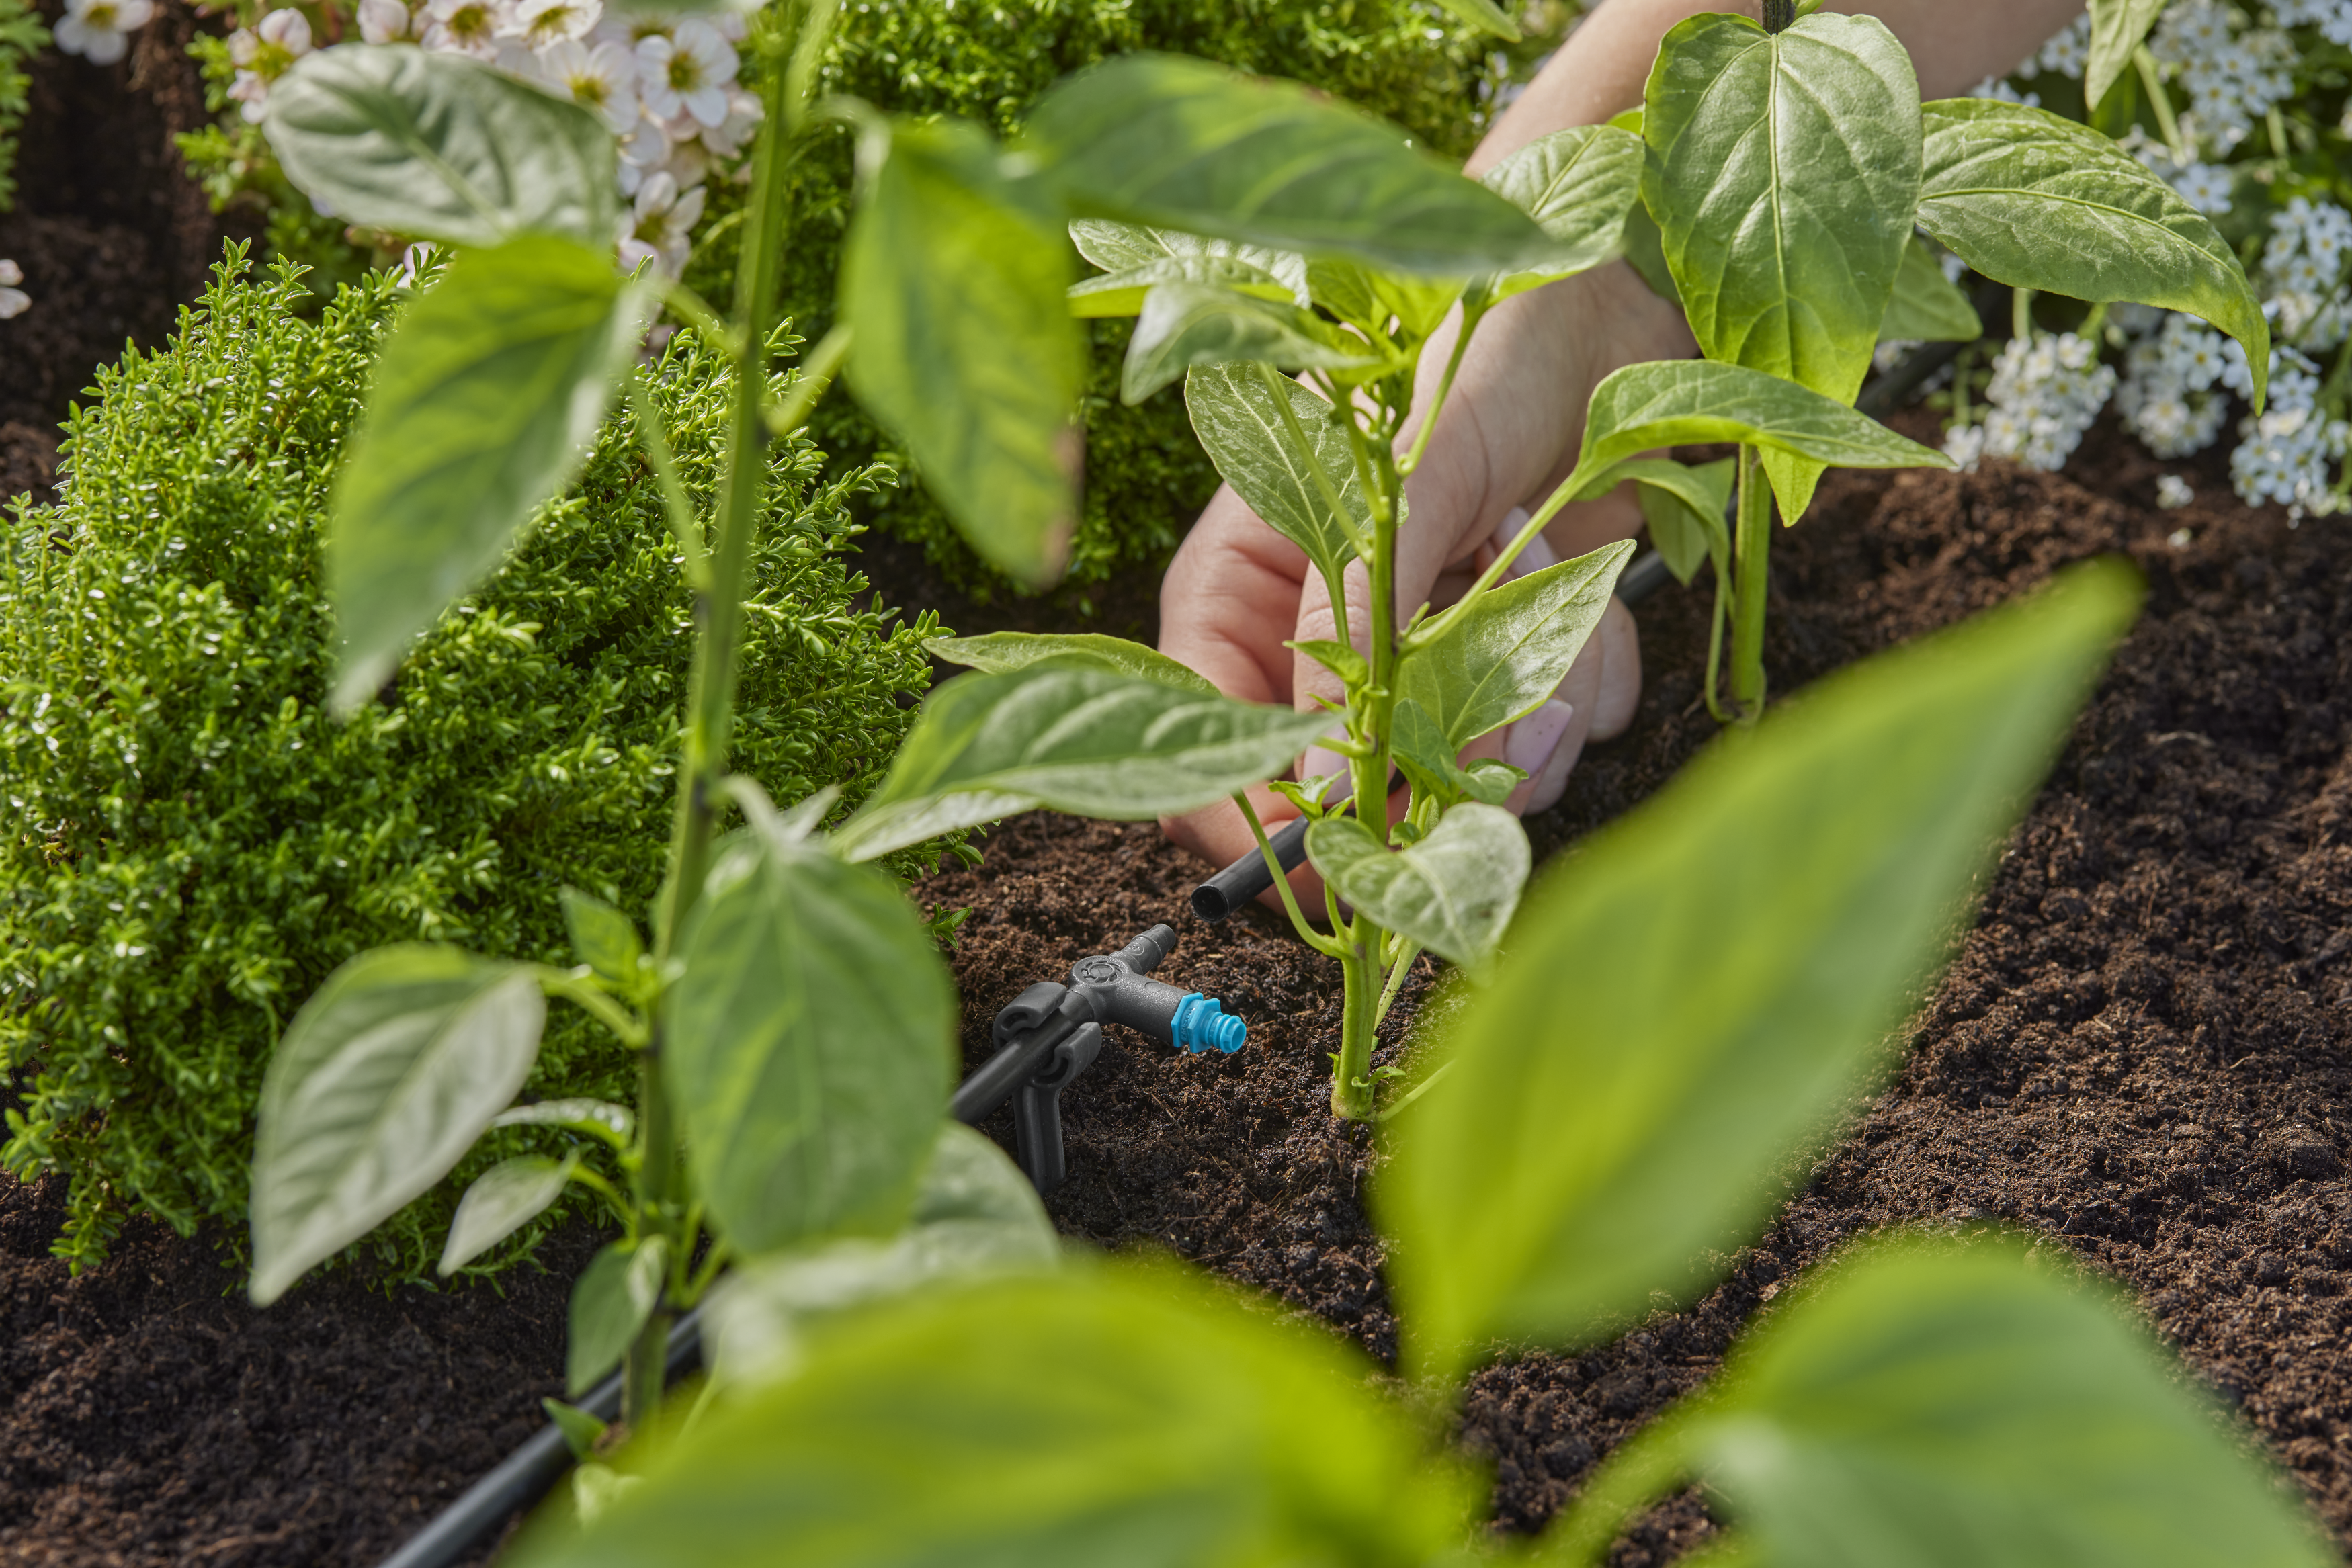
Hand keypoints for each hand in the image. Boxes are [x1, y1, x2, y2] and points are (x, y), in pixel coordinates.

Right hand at [1158, 259, 1693, 902]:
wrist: (1605, 296)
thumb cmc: (1474, 351)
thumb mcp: (1404, 484)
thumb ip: (1353, 628)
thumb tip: (1311, 784)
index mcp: (1242, 597)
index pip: (1208, 756)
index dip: (1271, 832)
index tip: (1354, 861)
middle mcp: (1326, 647)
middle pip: (1356, 797)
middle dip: (1450, 759)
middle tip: (1519, 704)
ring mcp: (1424, 660)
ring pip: (1469, 778)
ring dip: (1538, 698)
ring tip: (1545, 552)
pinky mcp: (1518, 659)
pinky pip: (1559, 734)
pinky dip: (1594, 667)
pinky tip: (1588, 564)